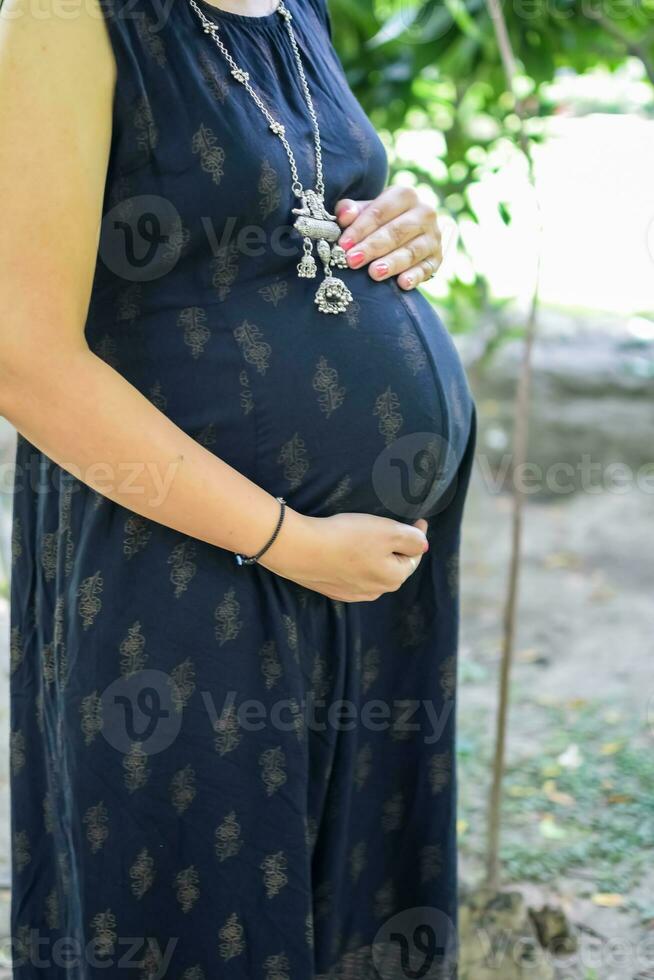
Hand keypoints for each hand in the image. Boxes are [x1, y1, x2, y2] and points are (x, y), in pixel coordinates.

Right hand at [258, 507, 429, 602]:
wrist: (301, 550)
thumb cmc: (347, 538)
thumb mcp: (388, 531)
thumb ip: (413, 539)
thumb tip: (424, 545)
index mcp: (394, 578)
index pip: (414, 556)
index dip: (417, 535)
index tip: (419, 520)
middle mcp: (376, 591)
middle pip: (394, 566)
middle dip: (397, 548)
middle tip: (394, 528)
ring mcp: (352, 593)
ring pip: (372, 571)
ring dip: (375, 556)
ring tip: (369, 538)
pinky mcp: (332, 589)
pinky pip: (352, 574)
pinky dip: (355, 562)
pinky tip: (347, 551)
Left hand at [334, 186, 441, 289]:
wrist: (410, 232)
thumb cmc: (381, 220)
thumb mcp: (367, 211)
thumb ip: (353, 211)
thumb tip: (344, 216)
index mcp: (405, 195)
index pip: (380, 211)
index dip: (360, 228)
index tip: (343, 244)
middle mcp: (424, 213)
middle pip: (396, 231)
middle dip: (373, 247)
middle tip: (352, 260)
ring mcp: (433, 237)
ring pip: (412, 251)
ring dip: (392, 263)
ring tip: (374, 273)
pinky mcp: (437, 258)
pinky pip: (426, 269)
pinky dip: (415, 276)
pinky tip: (403, 283)